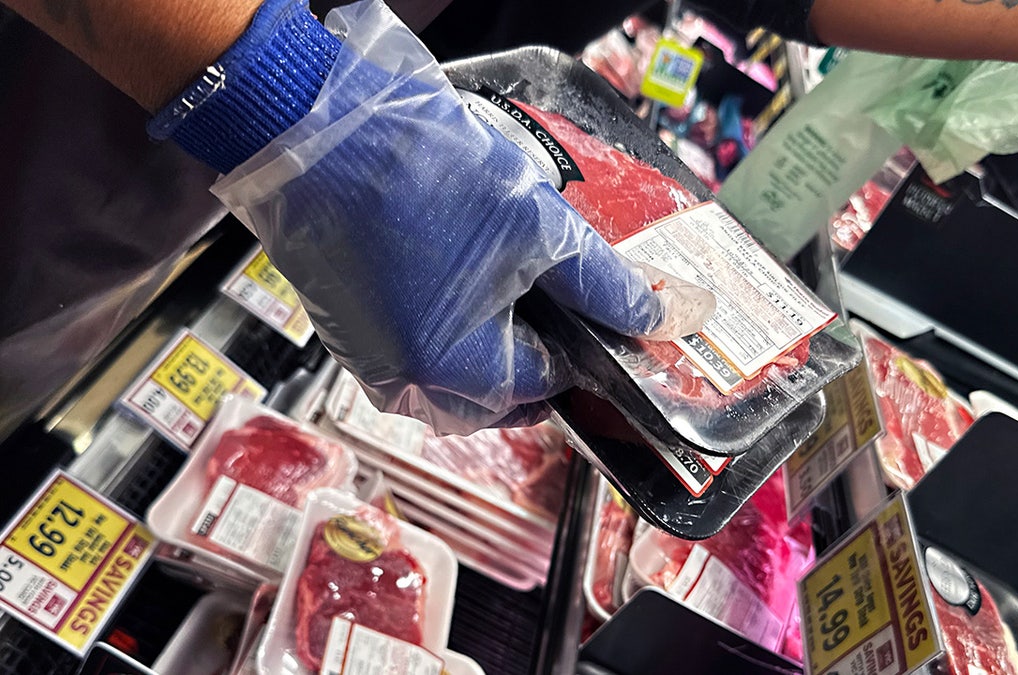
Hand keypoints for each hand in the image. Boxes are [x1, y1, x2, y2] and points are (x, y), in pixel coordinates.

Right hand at [213, 0, 711, 433]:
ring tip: (510, 279)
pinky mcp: (349, 335)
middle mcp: (409, 386)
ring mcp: (372, 364)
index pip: (551, 385)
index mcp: (456, 372)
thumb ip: (606, 283)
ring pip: (459, 380)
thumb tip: (671, 317)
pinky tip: (461, 274)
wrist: (311, 129)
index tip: (595, 307)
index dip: (584, 344)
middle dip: (539, 350)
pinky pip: (418, 355)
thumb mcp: (538, 226)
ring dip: (495, 343)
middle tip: (554, 291)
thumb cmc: (416, 172)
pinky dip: (451, 330)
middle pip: (504, 395)